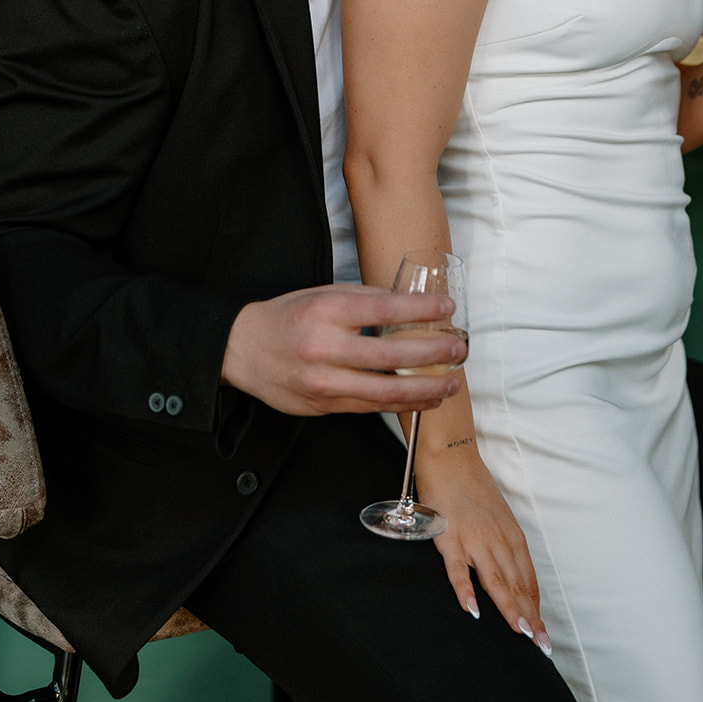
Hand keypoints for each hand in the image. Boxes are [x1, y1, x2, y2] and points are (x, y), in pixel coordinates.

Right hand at [222, 285, 465, 416]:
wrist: (243, 350)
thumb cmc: (288, 317)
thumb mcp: (323, 294)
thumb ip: (365, 300)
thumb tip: (410, 304)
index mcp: (327, 311)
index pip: (383, 309)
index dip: (420, 309)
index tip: (447, 307)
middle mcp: (325, 347)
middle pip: (390, 355)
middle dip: (432, 354)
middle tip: (459, 349)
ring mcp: (324, 382)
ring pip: (385, 391)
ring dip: (425, 388)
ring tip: (452, 382)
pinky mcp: (324, 405)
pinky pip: (371, 407)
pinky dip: (403, 403)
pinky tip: (425, 398)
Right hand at [415, 446, 551, 655]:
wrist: (451, 456)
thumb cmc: (473, 488)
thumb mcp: (497, 516)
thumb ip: (503, 544)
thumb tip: (511, 573)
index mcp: (511, 536)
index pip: (528, 579)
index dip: (535, 607)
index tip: (542, 633)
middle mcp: (498, 539)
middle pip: (517, 584)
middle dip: (530, 616)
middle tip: (540, 645)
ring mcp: (474, 539)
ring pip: (495, 579)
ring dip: (509, 608)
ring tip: (520, 633)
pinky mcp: (449, 536)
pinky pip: (458, 568)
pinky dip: (466, 589)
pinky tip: (473, 610)